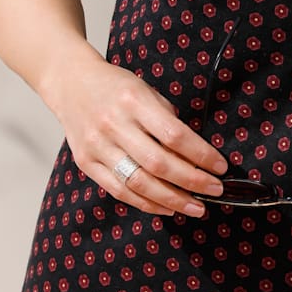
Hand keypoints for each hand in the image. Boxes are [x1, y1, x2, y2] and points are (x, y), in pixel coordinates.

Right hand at [52, 54, 227, 216]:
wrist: (71, 83)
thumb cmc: (116, 86)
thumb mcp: (146, 90)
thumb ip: (167, 120)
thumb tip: (195, 154)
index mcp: (134, 101)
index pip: (175, 135)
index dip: (201, 155)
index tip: (220, 166)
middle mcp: (114, 125)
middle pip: (159, 163)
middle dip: (192, 181)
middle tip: (215, 190)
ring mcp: (97, 146)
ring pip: (139, 183)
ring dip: (172, 200)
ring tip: (196, 207)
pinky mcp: (86, 163)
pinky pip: (119, 191)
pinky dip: (146, 203)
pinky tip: (167, 208)